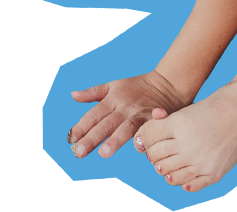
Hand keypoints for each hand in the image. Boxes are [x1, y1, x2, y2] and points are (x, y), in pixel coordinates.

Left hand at [67, 71, 190, 159]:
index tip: (70, 139)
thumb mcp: (113, 85)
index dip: (82, 126)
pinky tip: (140, 149)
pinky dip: (146, 137)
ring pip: (126, 128)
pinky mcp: (155, 121)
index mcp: (112, 99)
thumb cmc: (136, 87)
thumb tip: (73, 95)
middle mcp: (125, 107)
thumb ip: (93, 93)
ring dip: (115, 140)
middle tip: (78, 152)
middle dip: (92, 138)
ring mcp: (140, 114)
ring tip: (103, 153)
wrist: (166, 83)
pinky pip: (149, 130)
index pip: (94, 114)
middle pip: (106, 123)